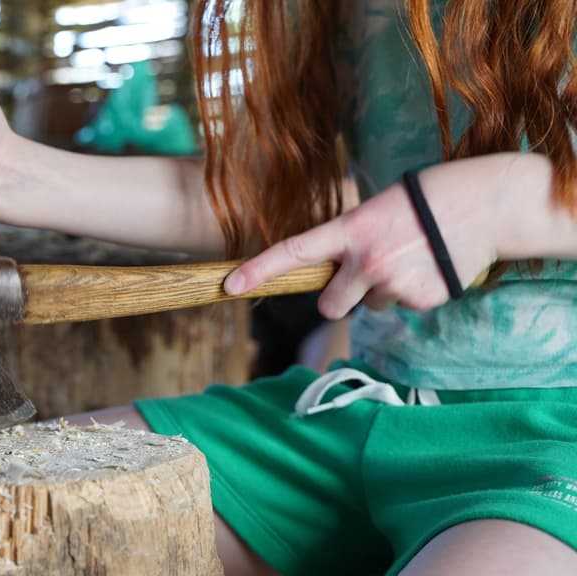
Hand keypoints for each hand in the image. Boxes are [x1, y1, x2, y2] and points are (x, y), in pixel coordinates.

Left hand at [221, 154, 556, 318]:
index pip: (293, 252)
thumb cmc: (427, 201)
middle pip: (328, 306)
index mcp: (350, 229)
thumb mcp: (376, 209)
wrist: (486, 204)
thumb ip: (349, 240)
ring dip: (383, 291)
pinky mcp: (422, 300)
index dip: (258, 271)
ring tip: (411, 257)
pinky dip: (414, 294)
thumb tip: (333, 272)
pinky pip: (404, 308)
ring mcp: (393, 282)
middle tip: (364, 275)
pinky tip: (430, 267)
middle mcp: (366, 260)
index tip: (229, 286)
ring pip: (371, 306)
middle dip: (340, 299)